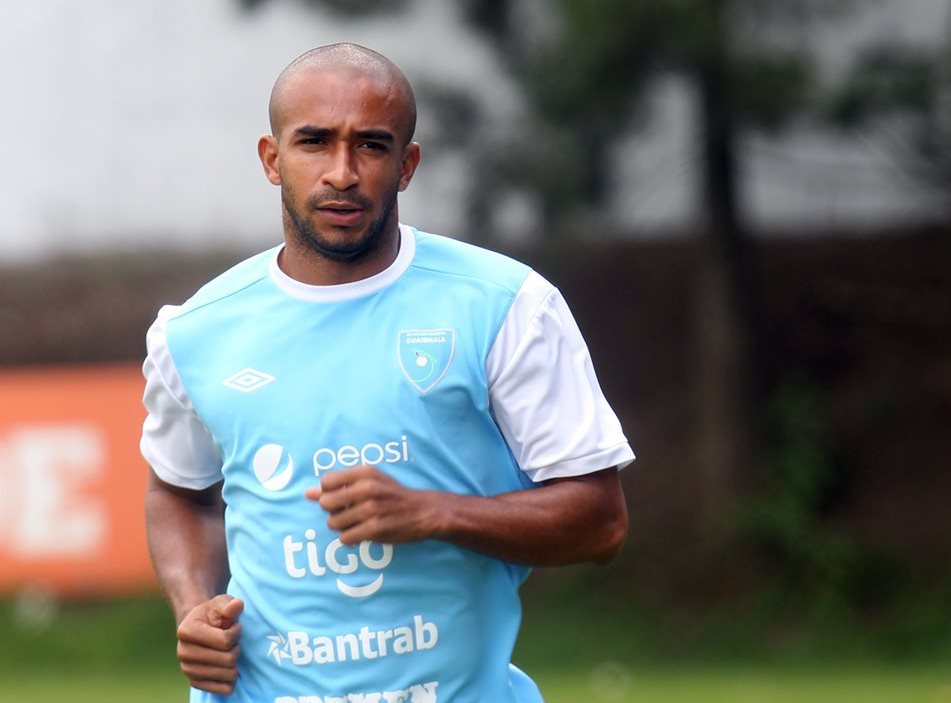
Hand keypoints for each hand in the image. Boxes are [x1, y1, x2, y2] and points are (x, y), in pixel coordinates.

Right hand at [176, 594, 243, 694]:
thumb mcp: (221, 603)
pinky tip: (226, 666)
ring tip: (228, 650)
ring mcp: (188, 670)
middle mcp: (183, 653)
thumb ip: (229, 605)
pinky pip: (225, 689)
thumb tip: (238, 605)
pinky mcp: (195, 683)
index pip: (225, 641)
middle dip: (236, 648)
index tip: (233, 626)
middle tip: (232, 640)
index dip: (236, 632)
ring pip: (228, 675)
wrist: (199, 627)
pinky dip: (231, 678)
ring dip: (235, 662)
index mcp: (186, 631)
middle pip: (228, 660)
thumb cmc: (213, 614)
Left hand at [305, 466, 441, 544]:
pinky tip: (362, 533)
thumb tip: (307, 494)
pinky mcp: (375, 529)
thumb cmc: (393, 495)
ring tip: (356, 523)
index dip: (330, 493)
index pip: (326, 482)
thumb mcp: (370, 482)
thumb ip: (338, 486)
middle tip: (349, 513)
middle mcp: (368, 488)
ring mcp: (371, 509)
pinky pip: (345, 538)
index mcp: (365, 473)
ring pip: (333, 523)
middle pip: (326, 503)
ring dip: (342, 526)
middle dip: (333, 511)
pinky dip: (350, 538)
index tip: (342, 498)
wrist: (423, 511)